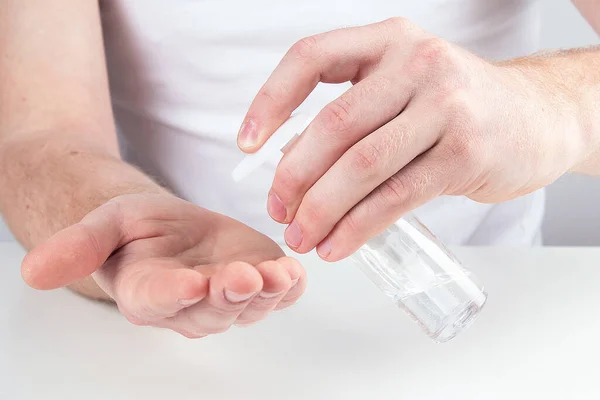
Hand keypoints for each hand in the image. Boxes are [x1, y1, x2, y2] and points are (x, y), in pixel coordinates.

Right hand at [21, 194, 305, 337]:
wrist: (171, 227)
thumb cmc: (138, 228)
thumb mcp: (104, 224)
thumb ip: (77, 246)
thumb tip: (32, 270)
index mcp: (148, 293)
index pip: (159, 299)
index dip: (174, 293)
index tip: (187, 283)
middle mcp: (191, 306)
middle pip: (211, 310)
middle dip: (229, 295)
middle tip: (242, 277)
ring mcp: (228, 298)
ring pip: (249, 308)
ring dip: (267, 294)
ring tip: (279, 274)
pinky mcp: (258, 282)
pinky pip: (278, 295)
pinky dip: (290, 288)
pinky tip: (297, 273)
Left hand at [238, 18, 590, 260]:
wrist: (536, 117)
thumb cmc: (456, 108)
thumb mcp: (401, 92)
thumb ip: (350, 119)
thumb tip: (290, 164)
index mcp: (388, 42)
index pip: (311, 57)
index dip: (270, 101)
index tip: (246, 145)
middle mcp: (416, 64)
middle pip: (333, 123)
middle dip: (294, 175)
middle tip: (279, 211)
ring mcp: (446, 106)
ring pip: (362, 164)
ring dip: (322, 209)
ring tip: (304, 237)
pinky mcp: (465, 153)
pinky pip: (396, 196)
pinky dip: (359, 226)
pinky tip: (338, 245)